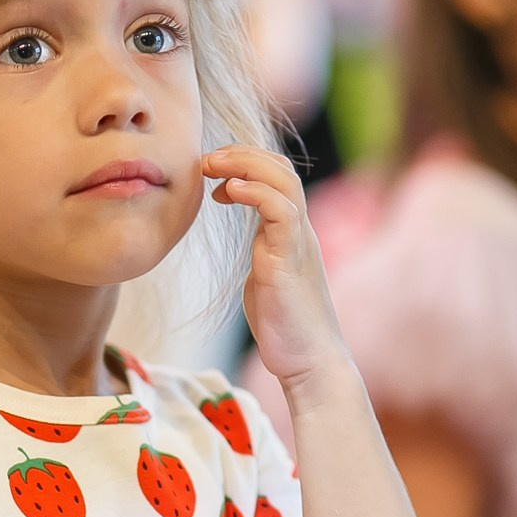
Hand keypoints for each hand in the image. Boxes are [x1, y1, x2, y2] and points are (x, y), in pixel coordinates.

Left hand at [203, 146, 347, 390]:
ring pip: (283, 181)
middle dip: (242, 155)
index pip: (277, 177)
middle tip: (207, 159)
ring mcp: (297, 242)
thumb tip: (253, 247)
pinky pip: (281, 211)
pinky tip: (230, 191)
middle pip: (281, 169)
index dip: (245, 164)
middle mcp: (298, 230)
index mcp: (291, 232)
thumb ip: (264, 254)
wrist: (310, 362)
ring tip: (213, 165)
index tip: (213, 172)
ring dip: (245, 165)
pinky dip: (256, 193)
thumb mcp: (267, 278)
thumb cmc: (285, 327)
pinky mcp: (290, 260)